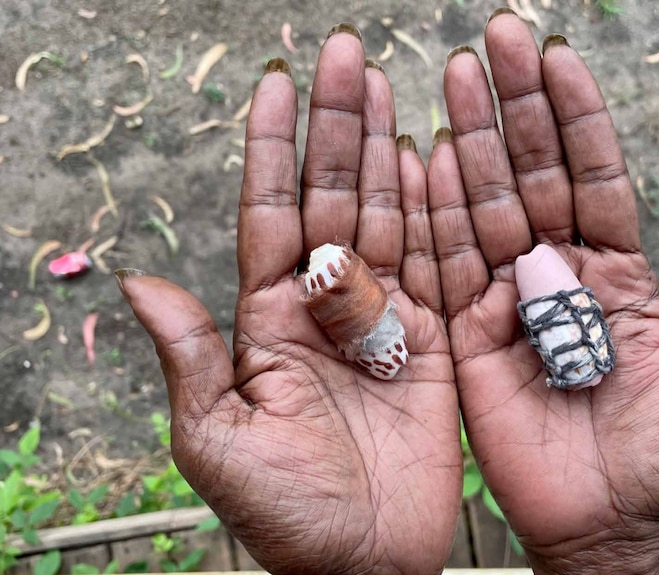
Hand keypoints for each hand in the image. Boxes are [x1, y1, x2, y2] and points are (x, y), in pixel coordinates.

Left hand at [117, 26, 460, 574]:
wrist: (366, 563)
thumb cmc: (288, 516)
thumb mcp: (218, 442)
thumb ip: (190, 357)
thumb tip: (140, 281)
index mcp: (267, 323)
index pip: (270, 214)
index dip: (275, 148)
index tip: (282, 82)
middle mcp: (325, 308)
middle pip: (330, 197)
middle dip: (336, 125)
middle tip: (346, 55)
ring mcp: (383, 320)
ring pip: (382, 216)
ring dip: (383, 151)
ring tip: (387, 88)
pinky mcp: (433, 342)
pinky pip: (433, 263)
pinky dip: (433, 211)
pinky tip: (430, 161)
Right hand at [428, 12, 658, 573]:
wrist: (606, 524)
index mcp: (617, 274)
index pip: (594, 176)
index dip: (575, 117)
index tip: (554, 56)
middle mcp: (557, 275)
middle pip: (532, 176)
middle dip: (513, 107)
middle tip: (492, 39)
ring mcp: (507, 301)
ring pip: (485, 206)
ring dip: (470, 141)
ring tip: (454, 76)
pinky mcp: (465, 335)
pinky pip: (447, 267)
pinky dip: (433, 213)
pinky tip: (421, 156)